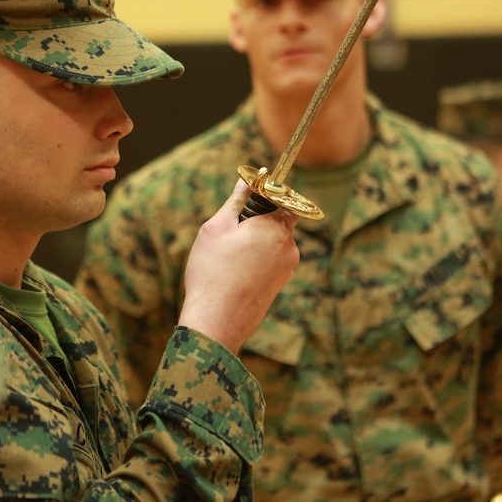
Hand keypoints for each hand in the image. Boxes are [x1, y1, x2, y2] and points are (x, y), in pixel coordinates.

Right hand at [179, 180, 299, 353]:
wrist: (216, 321)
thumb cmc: (212, 272)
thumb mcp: (217, 228)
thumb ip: (236, 201)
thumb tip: (247, 180)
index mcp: (275, 227)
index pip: (283, 197)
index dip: (267, 192)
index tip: (248, 195)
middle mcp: (289, 246)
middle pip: (280, 219)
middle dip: (259, 218)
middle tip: (231, 227)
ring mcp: (287, 268)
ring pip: (275, 241)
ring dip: (257, 239)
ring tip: (229, 254)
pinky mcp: (280, 284)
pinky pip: (272, 260)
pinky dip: (257, 258)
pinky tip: (234, 270)